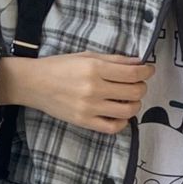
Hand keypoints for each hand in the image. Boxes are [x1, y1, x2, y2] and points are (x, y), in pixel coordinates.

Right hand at [0, 51, 155, 134]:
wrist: (34, 83)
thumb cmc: (60, 66)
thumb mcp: (86, 56)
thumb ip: (114, 60)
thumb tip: (138, 62)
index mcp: (95, 68)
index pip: (132, 73)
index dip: (146, 72)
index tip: (148, 70)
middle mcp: (94, 89)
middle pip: (134, 92)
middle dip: (142, 87)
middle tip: (139, 84)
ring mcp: (89, 108)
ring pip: (127, 111)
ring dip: (135, 104)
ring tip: (130, 99)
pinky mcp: (84, 122)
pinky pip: (112, 127)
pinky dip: (122, 122)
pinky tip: (120, 114)